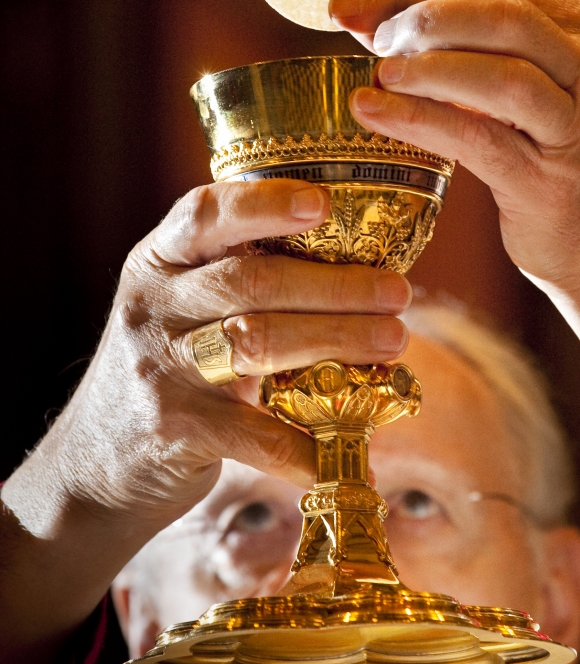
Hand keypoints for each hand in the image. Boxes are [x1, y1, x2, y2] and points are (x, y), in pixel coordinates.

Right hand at [0, 178, 409, 663]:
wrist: (97, 459)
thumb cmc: (167, 367)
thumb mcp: (182, 307)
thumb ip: (237, 280)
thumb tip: (353, 264)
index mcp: (159, 260)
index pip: (205, 213)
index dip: (264, 203)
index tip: (324, 203)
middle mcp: (153, 303)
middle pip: (250, 282)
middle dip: (334, 286)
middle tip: (398, 292)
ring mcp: (158, 365)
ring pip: (255, 343)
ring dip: (335, 341)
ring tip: (393, 341)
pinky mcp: (171, 426)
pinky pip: (251, 432)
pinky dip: (305, 442)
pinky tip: (351, 447)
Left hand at [331, 0, 579, 465]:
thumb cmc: (562, 166)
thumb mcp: (533, 98)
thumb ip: (472, 58)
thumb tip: (376, 23)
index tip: (350, 1)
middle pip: (501, 18)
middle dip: (424, 20)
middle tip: (372, 39)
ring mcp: (578, 127)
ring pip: (502, 76)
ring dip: (429, 68)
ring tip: (377, 73)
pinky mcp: (553, 182)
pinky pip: (480, 140)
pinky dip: (421, 121)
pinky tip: (375, 113)